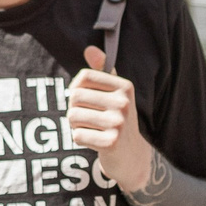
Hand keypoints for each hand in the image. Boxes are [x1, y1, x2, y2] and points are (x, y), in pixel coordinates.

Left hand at [66, 46, 157, 189]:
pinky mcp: (111, 142)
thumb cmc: (117, 120)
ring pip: (73, 117)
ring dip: (76, 126)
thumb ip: (101, 71)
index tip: (83, 99)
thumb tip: (90, 49)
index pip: (84, 78)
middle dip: (74, 110)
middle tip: (88, 119)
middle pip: (75, 98)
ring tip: (92, 130)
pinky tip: (95, 142)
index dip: (75, 89)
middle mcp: (124, 103)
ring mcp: (119, 123)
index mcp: (125, 86)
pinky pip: (77, 135)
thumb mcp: (114, 94)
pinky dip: (80, 139)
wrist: (132, 156)